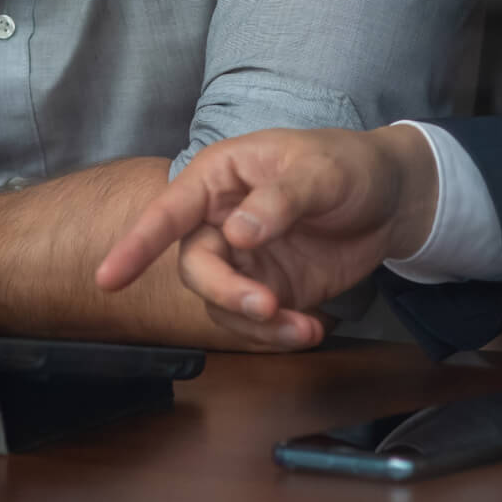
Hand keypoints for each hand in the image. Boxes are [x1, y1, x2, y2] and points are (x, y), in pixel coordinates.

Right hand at [96, 125, 438, 348]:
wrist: (393, 198)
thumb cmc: (349, 165)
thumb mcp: (320, 172)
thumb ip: (279, 200)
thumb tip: (238, 234)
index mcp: (221, 176)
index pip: (171, 209)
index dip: (137, 242)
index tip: (108, 278)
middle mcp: (222, 219)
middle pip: (195, 266)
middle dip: (225, 292)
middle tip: (266, 305)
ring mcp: (244, 258)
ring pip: (221, 302)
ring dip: (255, 324)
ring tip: (303, 325)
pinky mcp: (269, 288)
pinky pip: (254, 323)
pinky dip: (277, 336)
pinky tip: (311, 330)